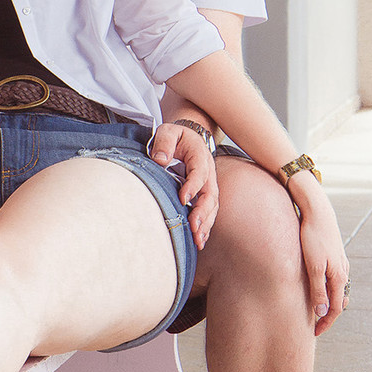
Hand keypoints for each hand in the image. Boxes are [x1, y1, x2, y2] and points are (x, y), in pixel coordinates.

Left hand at [150, 122, 218, 249]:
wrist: (186, 138)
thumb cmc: (175, 136)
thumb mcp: (167, 131)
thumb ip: (164, 142)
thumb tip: (160, 159)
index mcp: (199, 155)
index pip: (199, 172)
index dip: (192, 186)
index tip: (183, 199)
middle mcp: (208, 171)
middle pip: (210, 194)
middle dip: (203, 212)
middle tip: (193, 226)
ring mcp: (209, 184)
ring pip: (212, 206)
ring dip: (206, 223)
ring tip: (198, 239)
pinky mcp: (205, 193)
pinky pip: (209, 211)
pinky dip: (206, 226)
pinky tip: (200, 240)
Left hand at [288, 173, 349, 334]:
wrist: (318, 211)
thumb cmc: (312, 238)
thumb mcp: (313, 267)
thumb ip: (318, 290)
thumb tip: (322, 313)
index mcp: (339, 278)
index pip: (334, 309)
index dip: (325, 323)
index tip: (314, 333)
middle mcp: (343, 272)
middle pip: (338, 302)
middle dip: (328, 316)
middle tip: (315, 326)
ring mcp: (340, 263)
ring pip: (338, 291)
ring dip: (330, 303)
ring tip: (317, 312)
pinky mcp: (335, 256)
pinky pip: (335, 280)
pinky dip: (329, 290)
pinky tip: (319, 289)